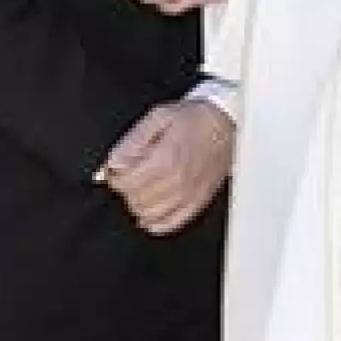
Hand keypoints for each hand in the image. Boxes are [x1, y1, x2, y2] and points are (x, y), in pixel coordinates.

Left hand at [100, 100, 234, 234]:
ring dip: (139, 205)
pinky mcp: (198, 203)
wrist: (226, 122)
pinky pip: (170, 224)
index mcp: (164, 159)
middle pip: (135, 201)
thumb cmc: (194, 118)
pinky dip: (156, 222)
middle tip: (128, 177)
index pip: (125, 184)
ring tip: (141, 190)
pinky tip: (152, 210)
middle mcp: (176, 181)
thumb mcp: (157, 117)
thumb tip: (113, 163)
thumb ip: (132, 142)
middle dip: (126, 190)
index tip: (116, 170)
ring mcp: (188, 195)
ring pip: (149, 215)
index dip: (114, 177)